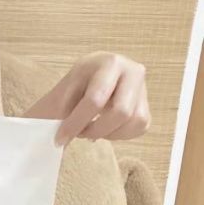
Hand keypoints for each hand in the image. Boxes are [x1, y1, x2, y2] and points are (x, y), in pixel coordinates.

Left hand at [22, 51, 150, 146]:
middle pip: (121, 112)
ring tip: (90, 129)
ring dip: (107, 133)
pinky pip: (139, 127)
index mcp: (106, 62)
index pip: (95, 99)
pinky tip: (104, 128)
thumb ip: (59, 115)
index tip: (59, 139)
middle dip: (96, 130)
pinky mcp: (146, 103)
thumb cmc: (68, 94)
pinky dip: (119, 135)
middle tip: (79, 134)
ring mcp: (142, 86)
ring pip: (133, 121)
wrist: (82, 90)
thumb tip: (61, 141)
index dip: (76, 124)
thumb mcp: (59, 99)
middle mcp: (131, 69)